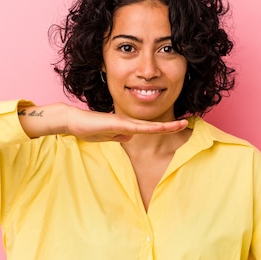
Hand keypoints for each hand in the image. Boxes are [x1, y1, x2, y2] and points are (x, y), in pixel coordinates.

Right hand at [66, 107, 188, 141]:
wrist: (74, 121)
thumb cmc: (88, 128)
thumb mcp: (107, 136)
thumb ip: (119, 136)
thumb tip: (130, 138)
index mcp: (127, 127)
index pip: (149, 129)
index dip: (164, 128)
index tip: (177, 128)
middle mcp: (128, 124)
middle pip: (154, 126)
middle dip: (171, 125)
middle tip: (187, 123)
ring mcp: (124, 123)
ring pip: (149, 126)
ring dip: (166, 126)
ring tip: (181, 124)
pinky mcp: (117, 123)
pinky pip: (137, 127)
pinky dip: (150, 128)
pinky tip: (160, 127)